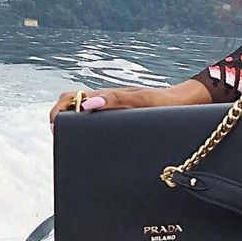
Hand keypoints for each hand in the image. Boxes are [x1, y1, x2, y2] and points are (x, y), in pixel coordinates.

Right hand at [48, 80, 206, 132]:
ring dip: (73, 127)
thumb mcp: (143, 101)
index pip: (71, 98)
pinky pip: (98, 125)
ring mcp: (113, 112)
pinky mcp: (121, 122)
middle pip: (73, 107)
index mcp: (107, 95)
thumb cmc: (166, 103)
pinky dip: (88, 132)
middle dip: (60, 120)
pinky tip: (90, 145)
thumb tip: (89, 104)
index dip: (58, 111)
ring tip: (70, 143)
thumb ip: (117, 100)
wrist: (186, 106)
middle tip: (60, 138)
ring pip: (83, 116)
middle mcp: (107, 102)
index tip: (56, 128)